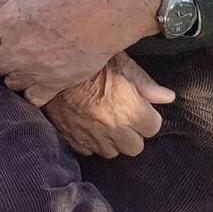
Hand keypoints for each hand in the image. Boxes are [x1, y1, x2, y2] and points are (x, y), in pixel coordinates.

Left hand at [0, 0, 162, 104]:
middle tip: (12, 49)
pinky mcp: (56, 83)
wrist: (107, 12)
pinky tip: (39, 78)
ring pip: (10, 83)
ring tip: (26, 63)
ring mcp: (37, 69)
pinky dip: (33, 91)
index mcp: (8, 23)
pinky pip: (33, 98)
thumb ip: (13, 2)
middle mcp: (18, 50)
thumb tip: (5, 7)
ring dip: (15, 74)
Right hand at [43, 54, 176, 158]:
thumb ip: (145, 82)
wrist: (44, 64)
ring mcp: (90, 136)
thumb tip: (168, 98)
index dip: (147, 115)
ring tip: (105, 120)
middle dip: (132, 132)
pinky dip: (90, 141)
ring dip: (112, 140)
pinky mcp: (71, 139)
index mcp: (128, 108)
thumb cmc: (85, 60)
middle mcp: (112, 128)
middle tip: (123, 114)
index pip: (153, 127)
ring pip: (112, 152)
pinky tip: (87, 124)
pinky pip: (88, 150)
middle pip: (135, 146)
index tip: (139, 105)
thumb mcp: (119, 61)